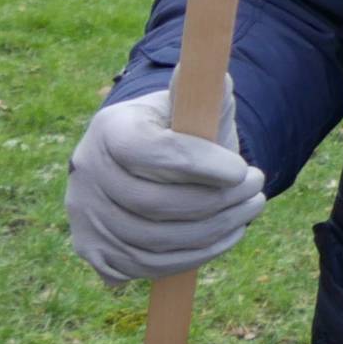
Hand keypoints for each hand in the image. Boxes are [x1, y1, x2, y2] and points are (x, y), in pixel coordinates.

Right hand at [65, 83, 266, 284]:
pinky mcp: (93, 249)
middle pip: (152, 203)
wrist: (147, 161)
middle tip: (258, 190)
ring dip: (212, 231)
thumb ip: (205, 91)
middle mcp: (86, 171)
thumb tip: (218, 77)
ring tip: (250, 210)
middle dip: (216, 201)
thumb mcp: (191, 104)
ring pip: (152, 240)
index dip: (200, 164)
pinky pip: (145, 266)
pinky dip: (192, 257)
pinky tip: (225, 236)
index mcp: (110, 128)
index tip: (244, 170)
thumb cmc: (180, 129)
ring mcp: (84, 214)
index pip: (149, 152)